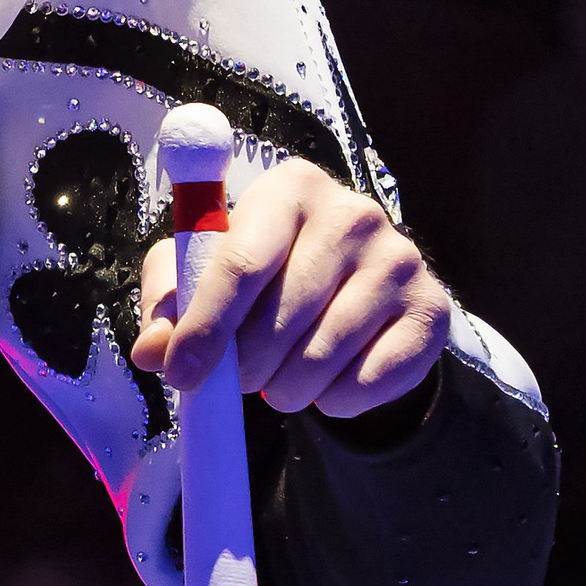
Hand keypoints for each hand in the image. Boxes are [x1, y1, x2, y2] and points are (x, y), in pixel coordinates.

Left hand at [131, 156, 451, 416]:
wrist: (348, 291)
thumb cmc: (260, 274)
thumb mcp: (201, 274)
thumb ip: (169, 306)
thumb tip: (153, 352)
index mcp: (290, 187)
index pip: (242, 264)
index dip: (206, 327)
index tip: (178, 374)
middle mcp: (354, 213)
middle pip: (281, 315)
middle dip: (244, 365)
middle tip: (235, 379)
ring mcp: (401, 259)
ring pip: (323, 355)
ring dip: (285, 388)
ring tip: (276, 380)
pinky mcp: (432, 310)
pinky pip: (370, 380)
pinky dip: (334, 399)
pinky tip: (325, 381)